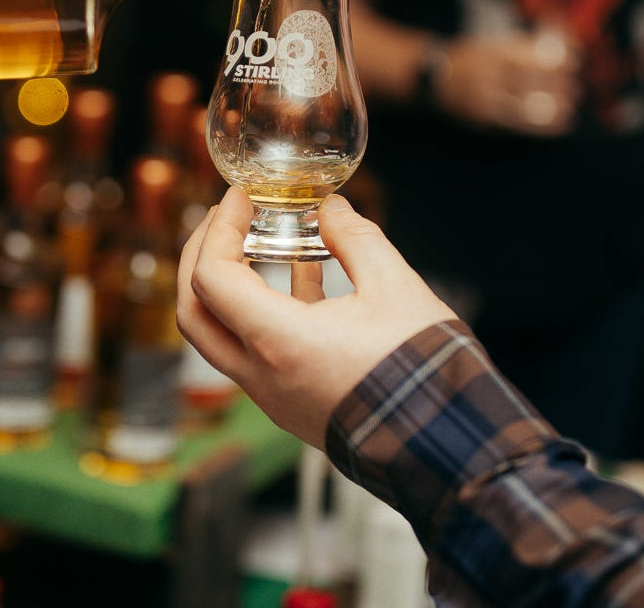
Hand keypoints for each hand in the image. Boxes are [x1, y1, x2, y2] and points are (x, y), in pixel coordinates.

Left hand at [176, 188, 456, 448]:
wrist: (450, 445)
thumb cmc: (425, 371)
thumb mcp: (395, 287)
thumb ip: (355, 239)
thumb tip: (331, 208)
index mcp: (278, 344)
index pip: (211, 278)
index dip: (218, 229)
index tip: (239, 199)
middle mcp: (263, 377)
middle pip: (194, 314)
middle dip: (199, 258)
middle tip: (227, 219)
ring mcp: (274, 399)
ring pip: (221, 338)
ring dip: (229, 286)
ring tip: (263, 240)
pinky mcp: (293, 407)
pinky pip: (256, 355)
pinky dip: (261, 313)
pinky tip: (303, 279)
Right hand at [433, 30, 580, 135]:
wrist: (435, 80)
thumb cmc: (477, 60)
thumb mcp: (498, 45)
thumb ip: (531, 46)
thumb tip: (570, 45)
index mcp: (493, 53)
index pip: (530, 56)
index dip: (557, 60)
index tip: (576, 62)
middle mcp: (487, 75)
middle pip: (530, 82)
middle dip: (558, 87)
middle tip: (576, 89)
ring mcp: (483, 100)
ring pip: (525, 107)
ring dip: (553, 111)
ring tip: (570, 110)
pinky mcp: (483, 121)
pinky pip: (517, 126)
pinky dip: (542, 128)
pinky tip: (560, 126)